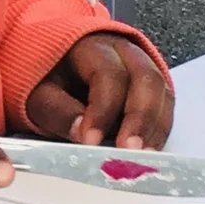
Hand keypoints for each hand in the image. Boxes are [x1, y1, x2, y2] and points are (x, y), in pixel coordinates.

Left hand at [23, 31, 172, 146]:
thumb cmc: (47, 78)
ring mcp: (143, 66)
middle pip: (145, 79)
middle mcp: (124, 51)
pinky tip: (148, 150)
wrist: (57, 63)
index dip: (102, 110)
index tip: (91, 141)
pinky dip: (159, 129)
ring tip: (142, 157)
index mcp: (92, 46)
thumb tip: (81, 134)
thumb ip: (57, 111)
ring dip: (154, 127)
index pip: (107, 74)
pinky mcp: (152, 85)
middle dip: (139, 118)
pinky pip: (165, 105)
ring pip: (161, 92)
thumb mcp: (39, 93)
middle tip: (129, 150)